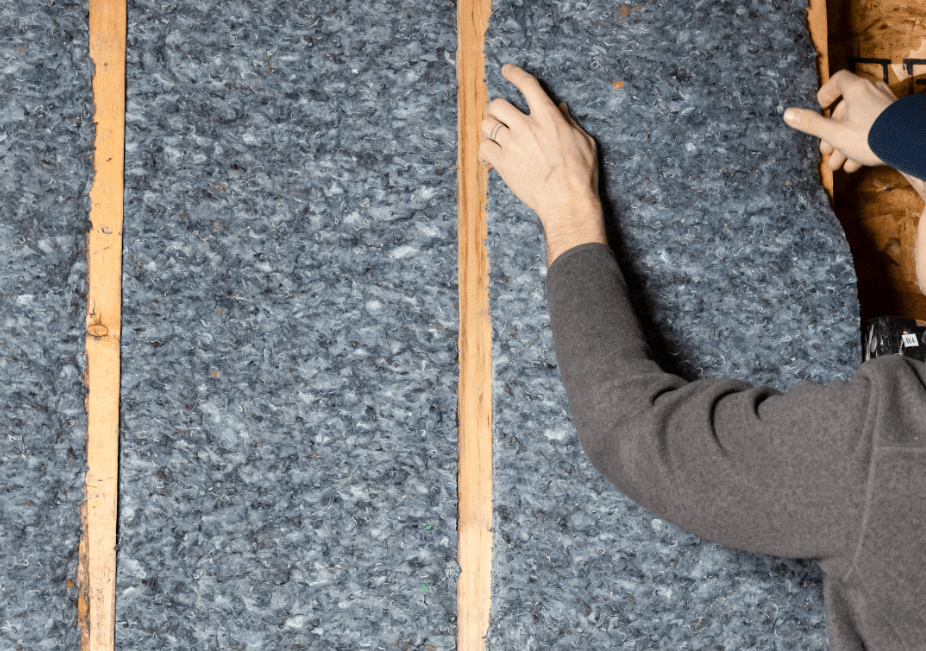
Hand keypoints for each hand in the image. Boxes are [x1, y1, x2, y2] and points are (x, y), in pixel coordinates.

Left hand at [479, 64, 605, 265]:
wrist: (566, 201)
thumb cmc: (580, 174)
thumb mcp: (583, 141)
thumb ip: (568, 122)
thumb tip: (560, 109)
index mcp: (548, 116)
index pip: (527, 85)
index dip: (514, 74)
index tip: (506, 71)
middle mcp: (527, 126)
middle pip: (498, 104)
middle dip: (496, 109)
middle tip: (499, 117)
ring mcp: (513, 144)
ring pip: (486, 125)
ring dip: (489, 129)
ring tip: (494, 138)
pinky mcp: (503, 163)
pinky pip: (483, 148)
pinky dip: (484, 152)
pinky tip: (490, 159)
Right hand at [783, 69, 896, 172]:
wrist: (909, 146)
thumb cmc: (871, 136)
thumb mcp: (835, 133)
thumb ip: (811, 124)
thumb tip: (788, 114)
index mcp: (857, 90)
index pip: (839, 79)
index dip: (826, 93)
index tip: (820, 107)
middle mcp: (873, 93)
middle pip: (846, 107)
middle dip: (832, 131)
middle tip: (825, 148)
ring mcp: (886, 106)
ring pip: (859, 121)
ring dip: (845, 142)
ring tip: (838, 163)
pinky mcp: (895, 120)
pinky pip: (873, 128)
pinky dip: (861, 143)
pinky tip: (855, 164)